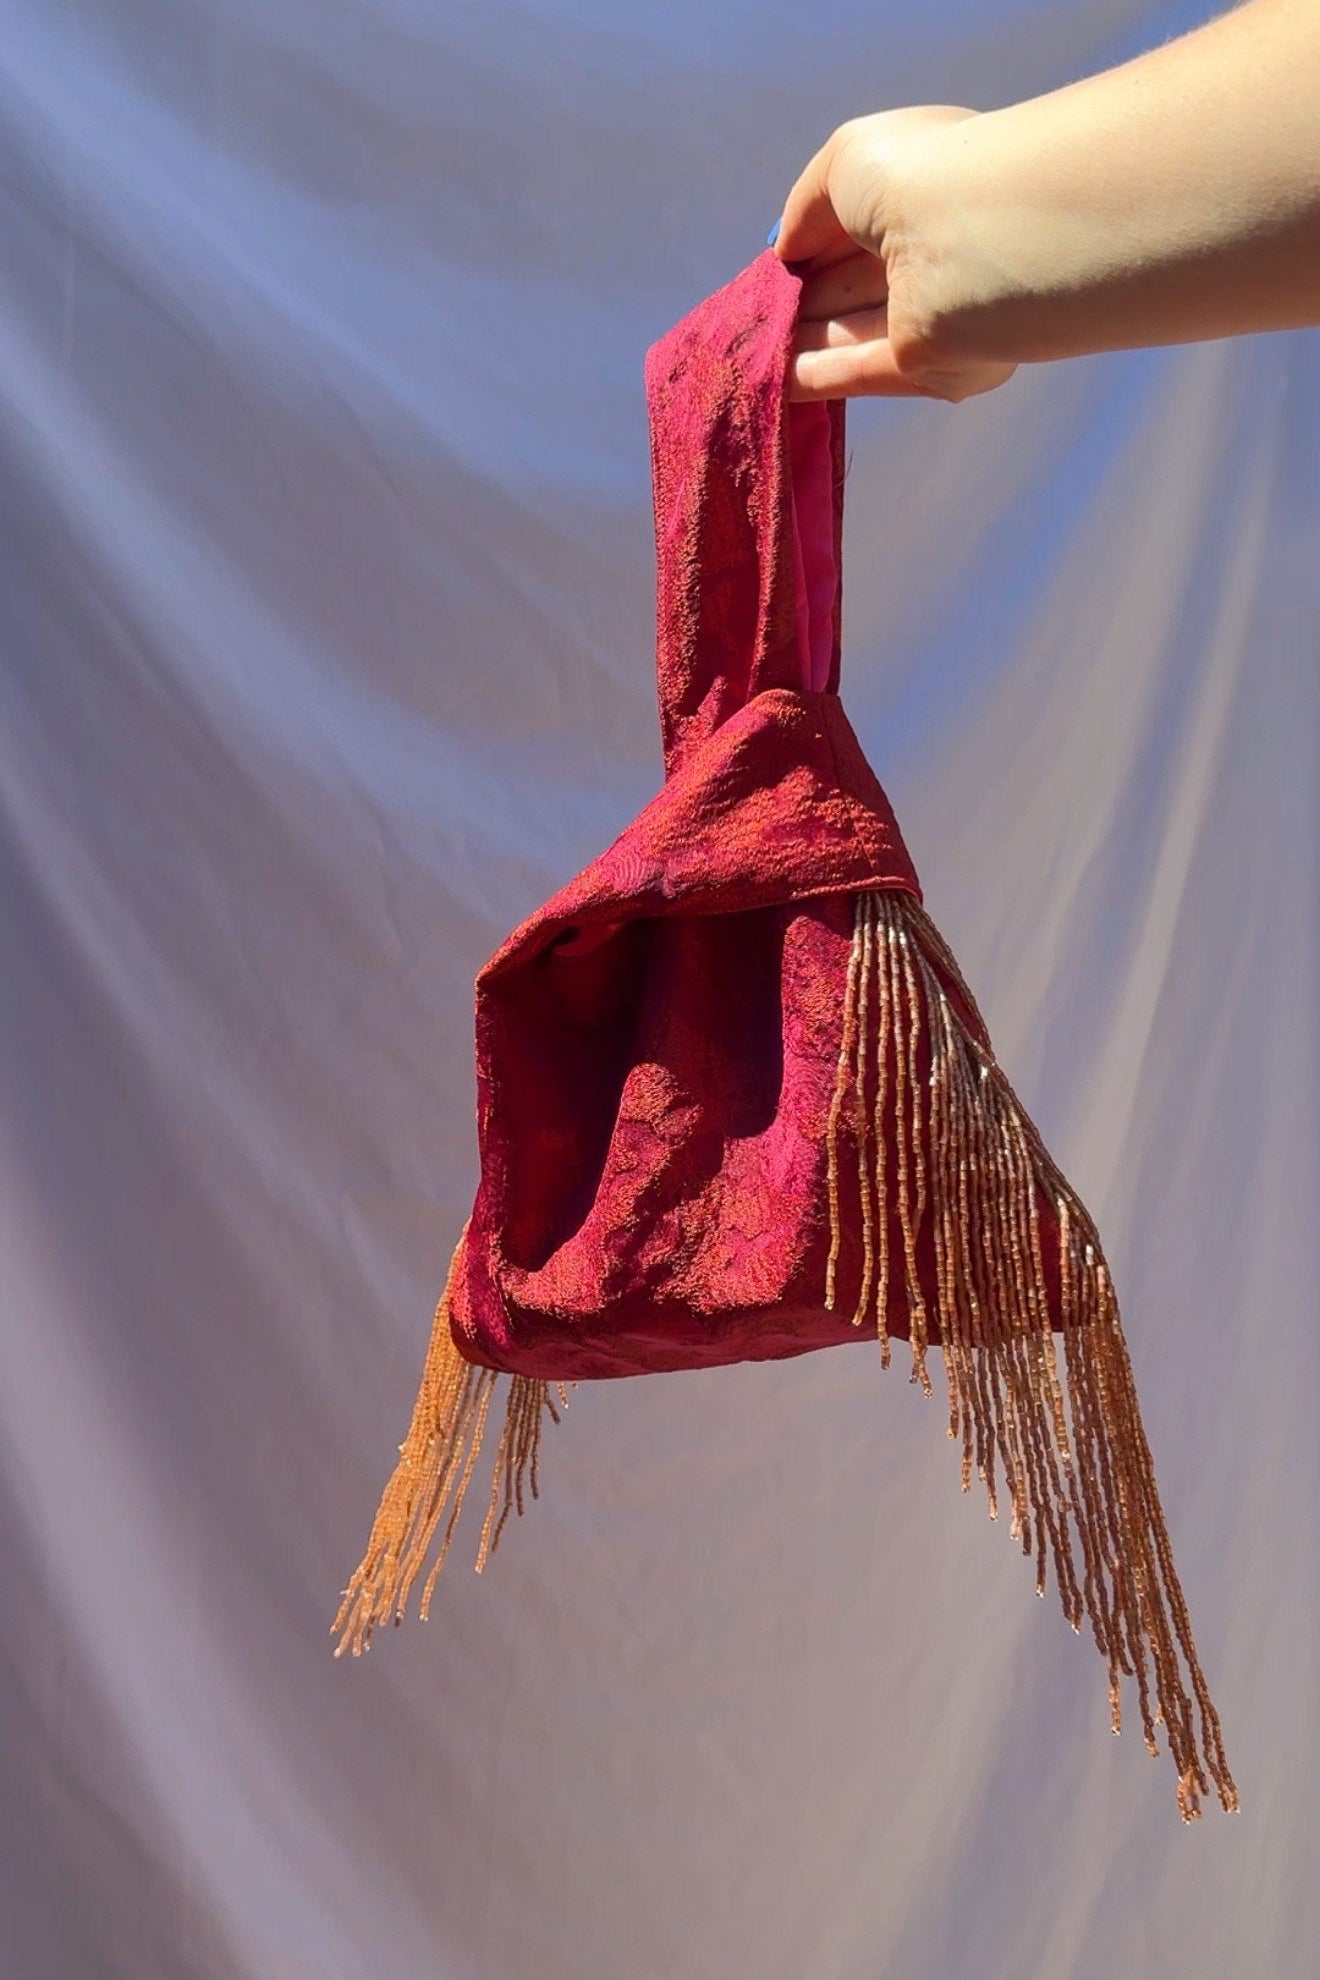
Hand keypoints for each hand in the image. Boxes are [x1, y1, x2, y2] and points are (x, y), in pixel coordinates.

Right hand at [772, 108, 1019, 405]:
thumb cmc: (913, 173)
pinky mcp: (928, 365)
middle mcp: (933, 249)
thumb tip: (785, 253)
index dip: (810, 247)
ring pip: (852, 330)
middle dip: (800, 299)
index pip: (858, 225)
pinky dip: (815, 377)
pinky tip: (769, 381)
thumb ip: (808, 208)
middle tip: (745, 317)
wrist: (968, 230)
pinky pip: (861, 372)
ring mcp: (933, 313)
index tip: (768, 271)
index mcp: (925, 189)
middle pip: (852, 283)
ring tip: (743, 350)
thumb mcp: (845, 161)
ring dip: (799, 341)